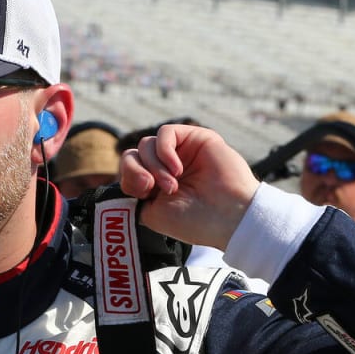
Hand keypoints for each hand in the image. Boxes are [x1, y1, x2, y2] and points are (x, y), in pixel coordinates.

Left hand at [119, 124, 260, 250]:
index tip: (142, 195)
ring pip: (146, 144)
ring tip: (171, 185)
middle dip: (135, 171)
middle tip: (151, 189)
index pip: (127, 170)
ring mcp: (181, 152)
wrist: (228, 217)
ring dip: (153, 166)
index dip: (127, 178)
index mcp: (156, 185)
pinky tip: (176, 169)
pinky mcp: (195, 138)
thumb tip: (125, 174)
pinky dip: (164, 151)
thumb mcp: (152, 213)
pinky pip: (165, 133)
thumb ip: (132, 193)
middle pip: (133, 155)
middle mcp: (167, 167)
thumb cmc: (195, 221)